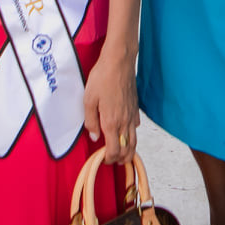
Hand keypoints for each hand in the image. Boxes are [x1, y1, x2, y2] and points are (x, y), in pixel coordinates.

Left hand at [84, 48, 139, 163]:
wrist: (119, 62)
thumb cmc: (102, 78)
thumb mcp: (88, 100)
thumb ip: (90, 121)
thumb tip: (95, 136)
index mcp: (111, 122)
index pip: (114, 150)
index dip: (109, 159)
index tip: (103, 160)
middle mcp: (124, 121)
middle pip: (127, 148)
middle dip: (122, 159)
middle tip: (114, 162)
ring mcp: (131, 114)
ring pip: (134, 139)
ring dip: (130, 150)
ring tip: (124, 155)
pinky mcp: (135, 107)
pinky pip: (136, 126)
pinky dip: (133, 134)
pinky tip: (128, 132)